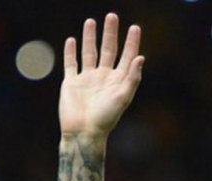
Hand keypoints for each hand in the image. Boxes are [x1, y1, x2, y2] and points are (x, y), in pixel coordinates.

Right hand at [59, 13, 144, 137]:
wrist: (82, 133)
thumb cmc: (105, 118)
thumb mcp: (122, 98)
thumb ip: (132, 77)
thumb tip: (140, 57)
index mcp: (118, 81)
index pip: (127, 57)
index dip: (131, 42)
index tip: (135, 27)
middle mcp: (103, 77)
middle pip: (108, 50)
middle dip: (110, 33)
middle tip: (112, 16)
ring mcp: (87, 79)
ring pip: (89, 53)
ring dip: (90, 37)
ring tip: (91, 21)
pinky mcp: (71, 83)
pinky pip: (71, 64)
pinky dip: (71, 52)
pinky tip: (72, 40)